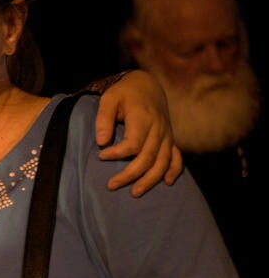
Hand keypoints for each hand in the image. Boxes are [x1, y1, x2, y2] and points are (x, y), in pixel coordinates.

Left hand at [94, 69, 182, 196]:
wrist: (146, 84)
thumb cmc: (124, 93)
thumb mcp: (109, 98)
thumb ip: (103, 118)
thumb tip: (101, 142)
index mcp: (143, 118)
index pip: (133, 143)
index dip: (117, 153)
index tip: (101, 156)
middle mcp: (158, 128)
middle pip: (148, 157)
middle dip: (130, 174)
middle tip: (111, 185)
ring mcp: (166, 134)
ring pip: (162, 161)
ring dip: (150, 179)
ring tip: (135, 193)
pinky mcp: (170, 138)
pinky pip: (177, 157)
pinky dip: (174, 170)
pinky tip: (166, 183)